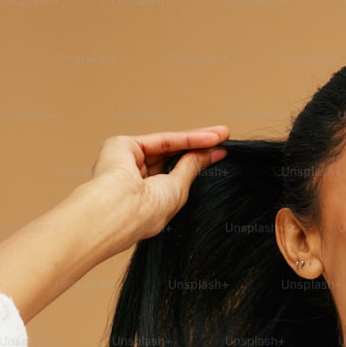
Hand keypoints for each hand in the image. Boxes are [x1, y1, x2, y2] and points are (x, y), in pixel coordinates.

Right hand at [86, 126, 229, 252]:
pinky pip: (162, 141)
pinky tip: (209, 138)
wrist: (122, 209)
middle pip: (172, 156)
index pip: (175, 173)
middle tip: (224, 136)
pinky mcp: (122, 146)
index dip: (198, 161)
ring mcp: (127, 160)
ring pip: (168, 146)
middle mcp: (134, 177)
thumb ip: (191, 167)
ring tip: (221, 135)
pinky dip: (187, 139)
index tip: (221, 153)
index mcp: (145, 196)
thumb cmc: (147, 212)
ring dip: (197, 139)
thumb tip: (211, 153)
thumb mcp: (178, 188)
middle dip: (200, 146)